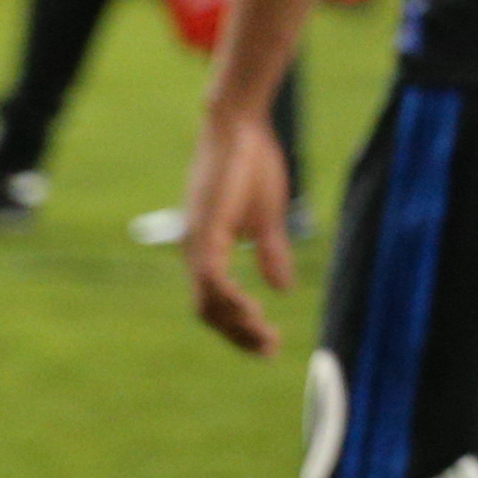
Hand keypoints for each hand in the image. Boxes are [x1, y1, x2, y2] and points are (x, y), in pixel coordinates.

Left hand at [180, 102, 295, 355]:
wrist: (240, 127)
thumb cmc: (252, 165)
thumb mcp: (266, 218)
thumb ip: (271, 253)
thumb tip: (282, 288)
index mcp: (207, 250)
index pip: (217, 302)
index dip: (240, 327)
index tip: (268, 345)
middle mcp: (195, 252)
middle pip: (208, 311)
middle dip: (239, 335)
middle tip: (269, 350)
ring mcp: (196, 242)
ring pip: (207, 301)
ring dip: (235, 323)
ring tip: (264, 336)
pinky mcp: (205, 230)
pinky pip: (210, 276)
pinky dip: (228, 297)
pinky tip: (252, 309)